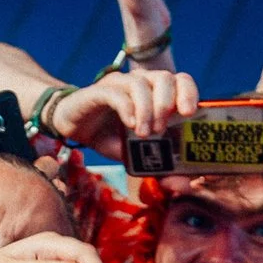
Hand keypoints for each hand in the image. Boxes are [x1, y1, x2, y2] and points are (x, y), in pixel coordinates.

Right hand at [41, 68, 198, 160]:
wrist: (73, 128)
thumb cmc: (109, 136)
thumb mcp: (136, 154)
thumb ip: (160, 166)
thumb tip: (186, 184)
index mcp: (155, 92)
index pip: (180, 80)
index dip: (189, 93)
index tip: (189, 114)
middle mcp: (140, 82)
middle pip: (164, 77)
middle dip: (168, 103)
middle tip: (163, 129)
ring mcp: (119, 84)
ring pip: (140, 83)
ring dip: (147, 109)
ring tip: (144, 134)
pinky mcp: (98, 91)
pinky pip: (116, 93)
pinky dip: (127, 108)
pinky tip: (130, 124)